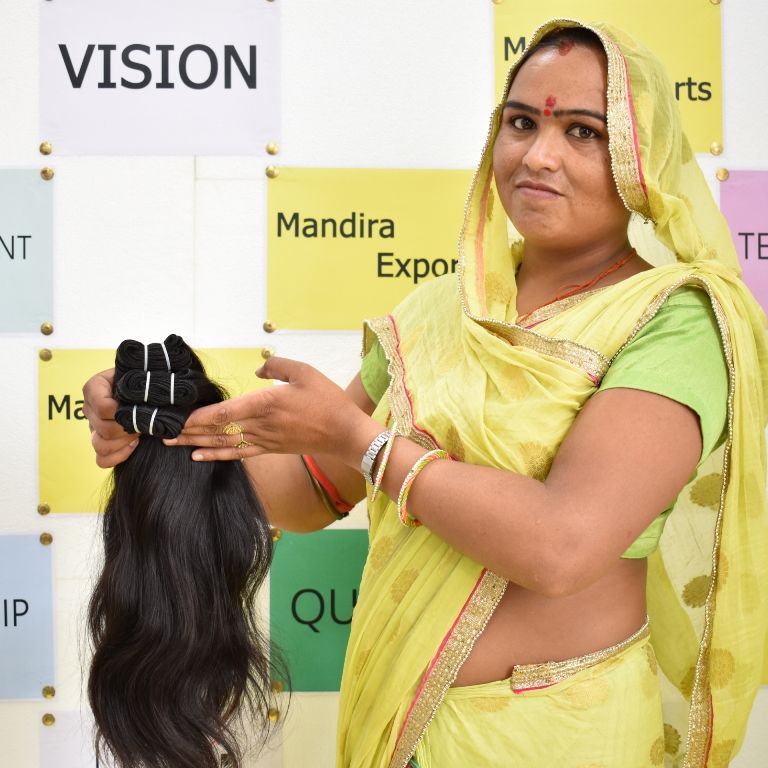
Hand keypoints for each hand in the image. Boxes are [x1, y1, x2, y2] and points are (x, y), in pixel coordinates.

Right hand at [82, 368, 138, 467]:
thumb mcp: (139, 374)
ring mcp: (92, 427)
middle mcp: (89, 408)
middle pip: (103, 429)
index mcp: (94, 387)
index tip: (138, 409)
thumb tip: (144, 397)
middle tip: (142, 423)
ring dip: (124, 443)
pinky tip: (134, 445)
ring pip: (100, 445)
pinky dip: (119, 456)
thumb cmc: (143, 380)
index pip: (103, 408)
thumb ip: (138, 381)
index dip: (122, 413)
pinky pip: (102, 460)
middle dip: (127, 429)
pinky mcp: (99, 443)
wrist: (145, 388)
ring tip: (138, 434)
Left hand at [165, 357, 378, 463]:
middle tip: (163, 433)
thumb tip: (258, 369)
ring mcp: (265, 439)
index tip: (179, 418)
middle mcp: (262, 424)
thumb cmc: (327, 400)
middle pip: (218, 430)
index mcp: (268, 403)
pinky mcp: (270, 448)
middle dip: (189, 431)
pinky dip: (216, 455)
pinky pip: (238, 453)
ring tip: (173, 443)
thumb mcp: (305, 372)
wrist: (344, 433)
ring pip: (223, 442)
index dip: (200, 417)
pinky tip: (199, 456)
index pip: (226, 412)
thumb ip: (278, 365)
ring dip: (197, 443)